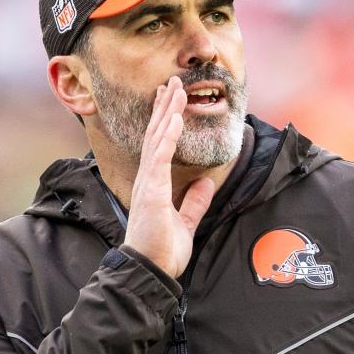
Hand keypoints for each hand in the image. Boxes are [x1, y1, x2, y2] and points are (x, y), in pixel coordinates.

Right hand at [123, 76, 215, 277]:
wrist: (150, 271)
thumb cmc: (162, 252)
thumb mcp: (185, 223)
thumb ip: (194, 202)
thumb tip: (206, 183)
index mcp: (153, 186)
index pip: (159, 147)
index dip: (165, 122)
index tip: (172, 102)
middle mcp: (148, 180)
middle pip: (156, 135)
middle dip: (165, 108)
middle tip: (172, 83)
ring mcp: (148, 183)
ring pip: (157, 139)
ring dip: (167, 112)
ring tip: (175, 89)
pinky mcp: (151, 191)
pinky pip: (159, 156)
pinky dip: (167, 136)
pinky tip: (174, 118)